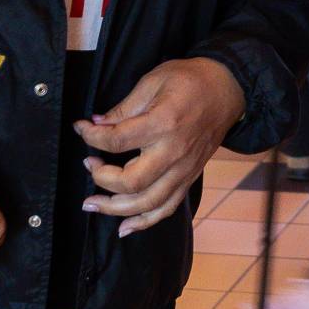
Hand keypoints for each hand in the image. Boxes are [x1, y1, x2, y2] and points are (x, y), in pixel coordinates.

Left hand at [78, 57, 244, 237]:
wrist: (227, 89)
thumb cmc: (189, 80)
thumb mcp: (152, 81)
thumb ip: (123, 108)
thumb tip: (97, 125)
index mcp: (163, 123)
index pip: (117, 141)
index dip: (91, 136)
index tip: (81, 129)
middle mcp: (174, 152)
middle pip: (131, 182)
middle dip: (101, 178)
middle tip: (88, 164)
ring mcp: (184, 169)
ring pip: (147, 203)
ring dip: (115, 208)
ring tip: (92, 204)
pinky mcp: (189, 177)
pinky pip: (167, 208)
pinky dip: (145, 222)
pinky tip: (125, 228)